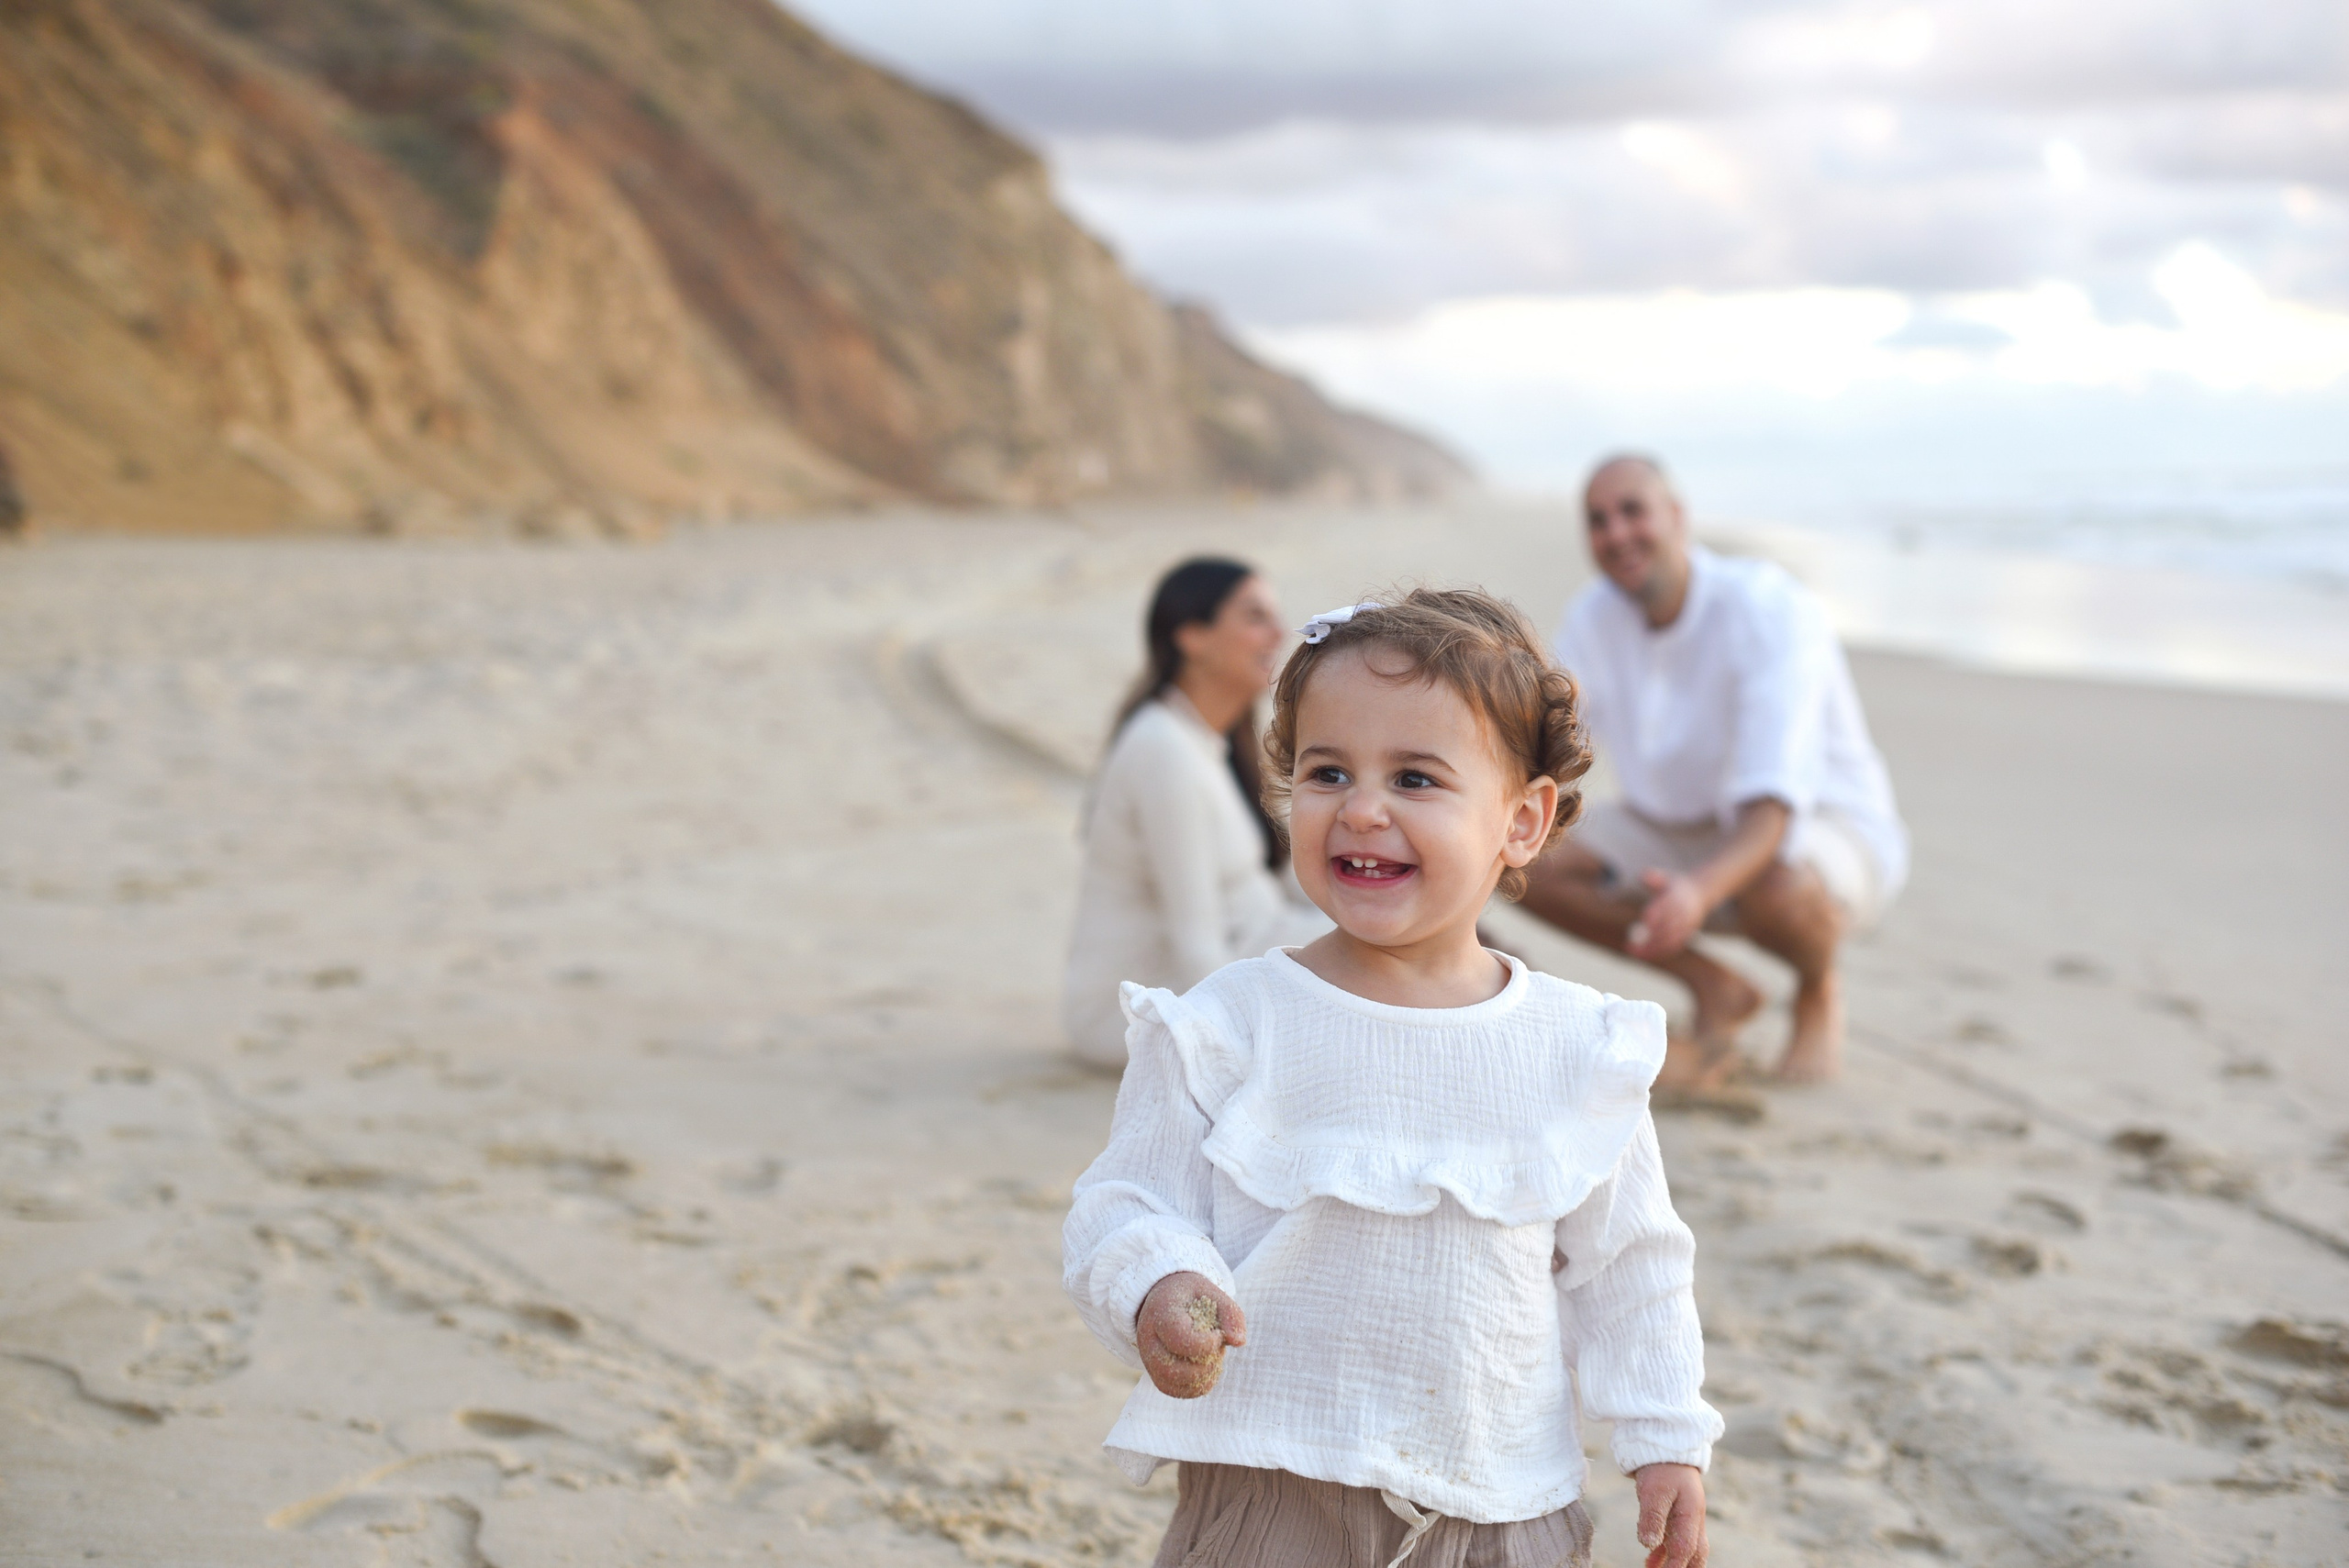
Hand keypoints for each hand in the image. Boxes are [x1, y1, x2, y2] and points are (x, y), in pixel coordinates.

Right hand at [1136, 1272, 1246, 1398]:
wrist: (1164, 1298)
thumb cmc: (1191, 1296)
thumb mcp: (1212, 1293)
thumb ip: (1230, 1313)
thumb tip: (1239, 1342)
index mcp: (1161, 1311)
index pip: (1180, 1339)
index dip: (1207, 1344)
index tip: (1218, 1335)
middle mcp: (1148, 1337)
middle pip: (1173, 1368)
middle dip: (1206, 1364)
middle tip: (1218, 1348)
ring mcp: (1148, 1357)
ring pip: (1173, 1383)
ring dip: (1202, 1376)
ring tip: (1213, 1357)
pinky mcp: (1155, 1371)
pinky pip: (1173, 1390)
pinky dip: (1196, 1386)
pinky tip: (1208, 1369)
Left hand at [1626, 871, 1707, 958]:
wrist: (1700, 894)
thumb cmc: (1673, 886)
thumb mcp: (1665, 878)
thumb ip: (1654, 877)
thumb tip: (1643, 876)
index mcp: (1677, 897)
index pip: (1667, 907)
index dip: (1656, 914)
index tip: (1643, 921)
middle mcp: (1684, 912)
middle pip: (1668, 928)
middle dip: (1650, 938)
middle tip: (1631, 945)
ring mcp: (1687, 925)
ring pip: (1671, 940)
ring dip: (1653, 949)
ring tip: (1634, 953)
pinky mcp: (1687, 934)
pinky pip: (1675, 946)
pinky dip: (1661, 952)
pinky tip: (1645, 955)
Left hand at [1633, 1463, 1707, 1567]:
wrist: (1667, 1446)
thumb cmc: (1662, 1466)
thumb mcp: (1654, 1490)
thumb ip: (1652, 1517)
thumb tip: (1649, 1544)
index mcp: (1691, 1515)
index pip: (1685, 1548)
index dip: (1675, 1566)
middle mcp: (1693, 1519)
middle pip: (1695, 1553)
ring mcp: (1687, 1517)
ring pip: (1686, 1547)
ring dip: (1674, 1562)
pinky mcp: (1677, 1513)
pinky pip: (1675, 1539)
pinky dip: (1665, 1551)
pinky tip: (1650, 1560)